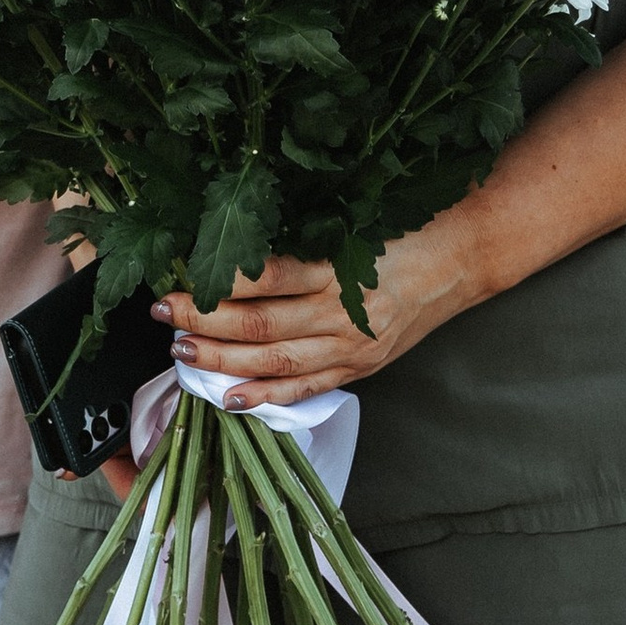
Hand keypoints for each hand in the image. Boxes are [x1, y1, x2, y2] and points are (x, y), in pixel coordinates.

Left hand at [155, 226, 474, 408]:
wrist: (460, 261)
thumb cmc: (403, 233)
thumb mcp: (352, 226)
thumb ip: (301, 245)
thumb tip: (234, 255)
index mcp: (339, 268)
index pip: (267, 277)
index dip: (221, 281)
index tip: (183, 275)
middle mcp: (343, 312)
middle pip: (260, 325)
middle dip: (204, 321)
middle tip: (166, 313)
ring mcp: (351, 347)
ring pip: (274, 362)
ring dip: (222, 360)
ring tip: (182, 352)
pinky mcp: (359, 368)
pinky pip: (306, 388)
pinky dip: (266, 397)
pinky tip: (230, 398)